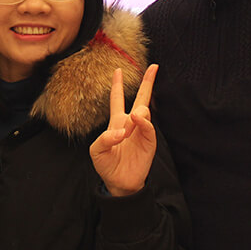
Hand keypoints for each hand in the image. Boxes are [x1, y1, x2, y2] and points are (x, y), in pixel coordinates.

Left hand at [89, 64, 157, 196]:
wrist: (119, 182)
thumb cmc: (106, 165)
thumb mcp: (96, 150)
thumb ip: (104, 138)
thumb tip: (122, 131)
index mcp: (117, 122)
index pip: (117, 99)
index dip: (117, 85)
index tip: (117, 70)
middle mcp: (131, 124)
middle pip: (141, 98)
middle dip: (147, 83)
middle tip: (153, 67)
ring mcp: (141, 132)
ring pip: (144, 112)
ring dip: (138, 113)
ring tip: (132, 121)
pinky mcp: (149, 142)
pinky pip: (149, 127)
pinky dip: (144, 123)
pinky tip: (137, 121)